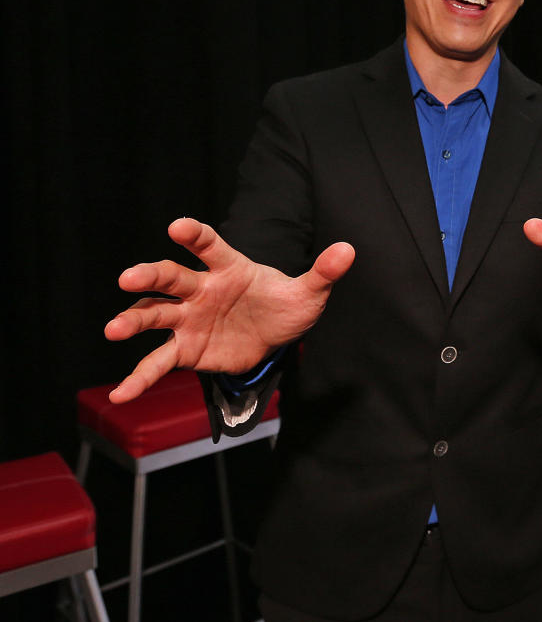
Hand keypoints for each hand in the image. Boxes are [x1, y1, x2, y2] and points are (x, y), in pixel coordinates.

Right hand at [104, 218, 353, 403]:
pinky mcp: (186, 349)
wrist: (275, 337)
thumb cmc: (285, 305)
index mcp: (229, 268)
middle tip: (128, 277)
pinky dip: (138, 378)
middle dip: (149, 276)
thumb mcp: (310, 291)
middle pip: (171, 278)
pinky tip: (120, 395)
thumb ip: (323, 271)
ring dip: (132, 321)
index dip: (195, 235)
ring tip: (113, 330)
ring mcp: (188, 319)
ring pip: (154, 315)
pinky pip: (158, 363)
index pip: (209, 246)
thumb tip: (348, 250)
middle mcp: (201, 289)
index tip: (178, 226)